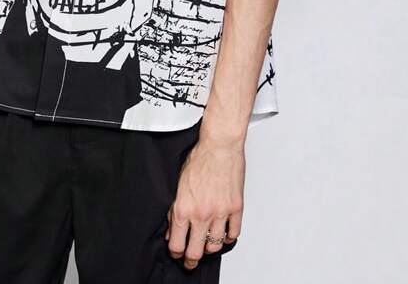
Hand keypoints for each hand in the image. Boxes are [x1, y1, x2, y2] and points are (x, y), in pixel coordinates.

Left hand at [165, 133, 243, 269]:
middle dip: (190, 261)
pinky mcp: (235, 209)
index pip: (177, 243)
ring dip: (209, 248)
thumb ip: (174, 209)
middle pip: (195, 252)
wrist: (220, 145)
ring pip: (214, 245)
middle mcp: (201, 214)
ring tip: (206, 244)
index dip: (175, 252)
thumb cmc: (200, 158)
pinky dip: (228, 238)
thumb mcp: (179, 184)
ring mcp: (220, 213)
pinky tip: (224, 234)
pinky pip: (233, 234)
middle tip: (190, 262)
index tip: (177, 253)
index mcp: (183, 208)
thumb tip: (171, 228)